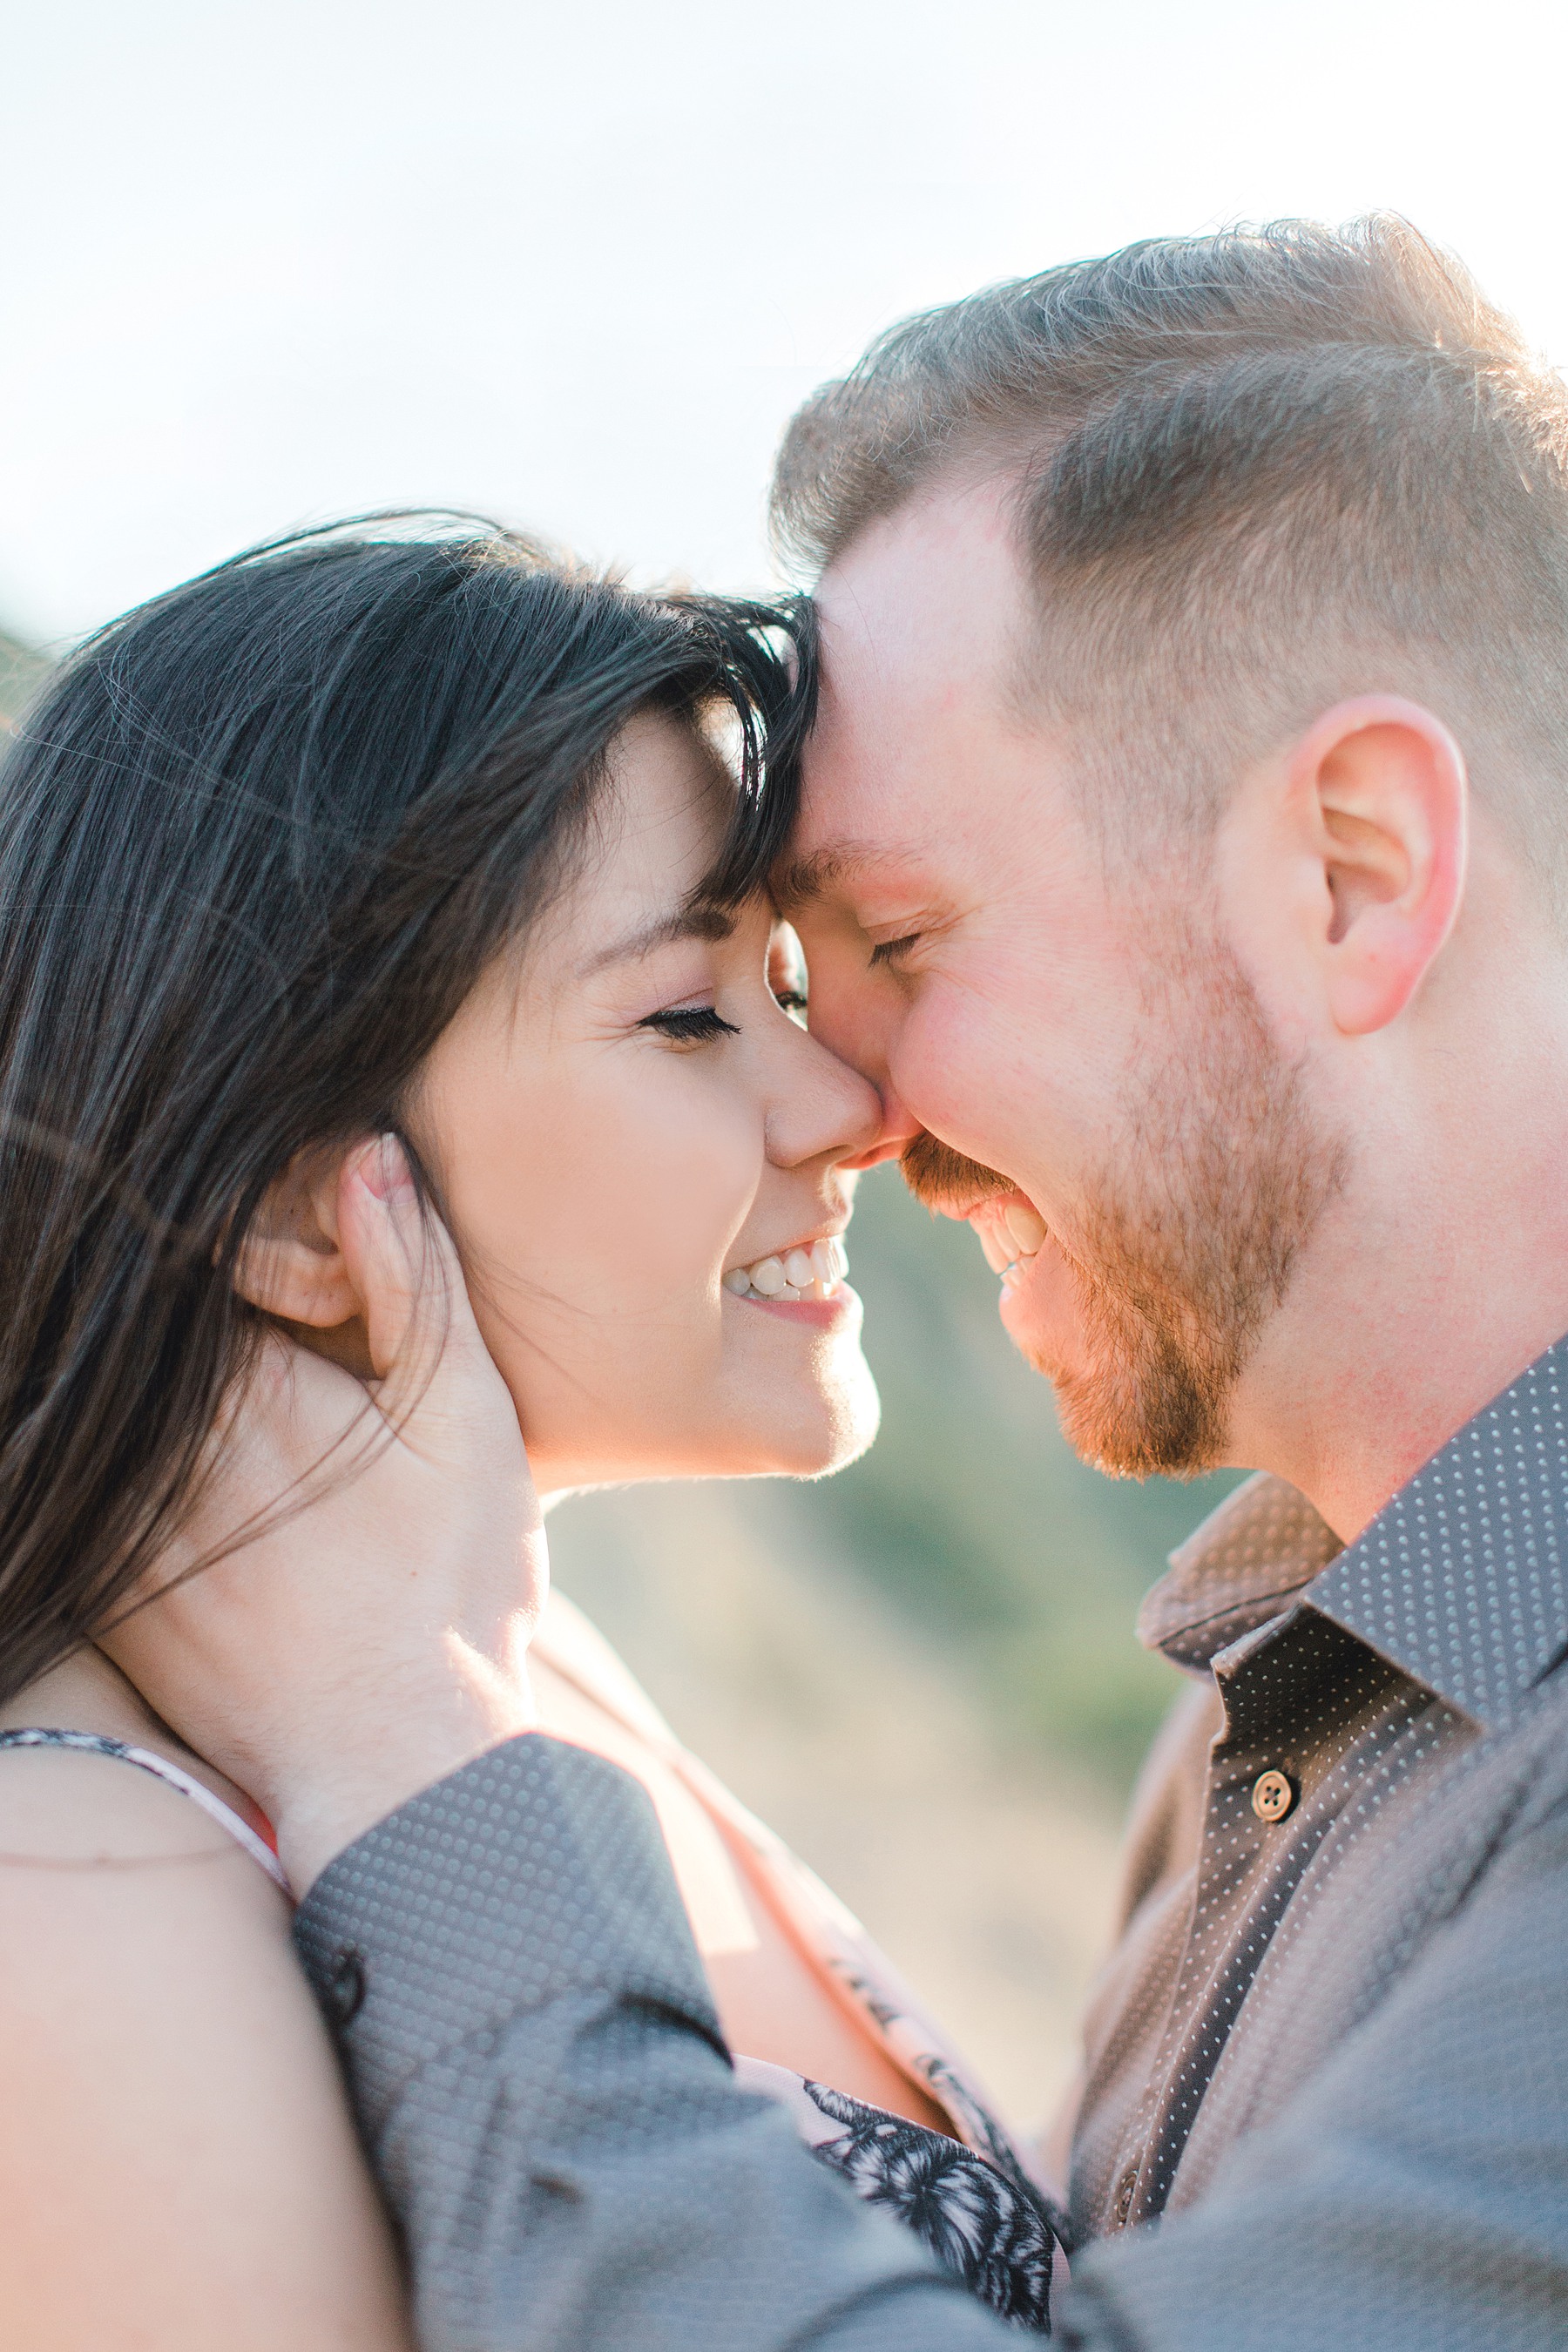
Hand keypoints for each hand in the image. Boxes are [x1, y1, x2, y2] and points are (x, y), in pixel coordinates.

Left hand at [102, 1137, 543, 1893]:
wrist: (398, 1763)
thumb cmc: (449, 1584)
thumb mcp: (464, 1414)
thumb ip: (412, 1276)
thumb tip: (362, 1152)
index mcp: (236, 1383)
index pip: (190, 1262)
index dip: (237, 1251)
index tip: (291, 1277)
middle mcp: (153, 1450)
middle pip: (141, 1337)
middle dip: (198, 1322)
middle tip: (282, 1355)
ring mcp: (119, 1529)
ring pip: (113, 1419)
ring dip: (152, 1395)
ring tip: (260, 1445)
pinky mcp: (108, 1597)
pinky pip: (96, 1504)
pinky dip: (127, 1472)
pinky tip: (224, 1503)